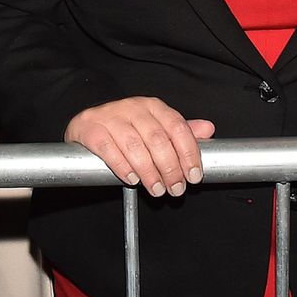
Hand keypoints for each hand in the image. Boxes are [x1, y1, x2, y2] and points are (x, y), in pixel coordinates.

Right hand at [66, 97, 214, 197]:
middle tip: (176, 188)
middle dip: (170, 168)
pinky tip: (132, 179)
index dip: (189, 153)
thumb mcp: (155, 126)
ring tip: (157, 189)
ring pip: (135, 146)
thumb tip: (208, 129)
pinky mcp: (91, 129)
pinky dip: (123, 166)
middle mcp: (134, 108)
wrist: (88, 122)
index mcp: (153, 106)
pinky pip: (109, 149)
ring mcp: (111, 117)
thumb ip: (180, 131)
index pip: (177, 127)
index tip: (194, 175)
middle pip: (157, 139)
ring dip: (149, 172)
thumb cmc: (126, 127)